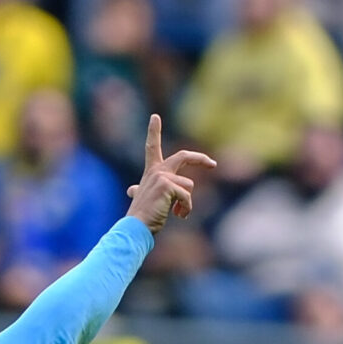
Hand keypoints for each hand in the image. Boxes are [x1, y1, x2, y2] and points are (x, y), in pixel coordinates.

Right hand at [126, 114, 215, 234]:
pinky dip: (185, 208)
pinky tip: (177, 215)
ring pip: (189, 186)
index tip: (155, 116)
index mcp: (151, 172)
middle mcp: (156, 171)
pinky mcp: (168, 185)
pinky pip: (187, 196)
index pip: (152, 147)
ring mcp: (162, 177)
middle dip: (200, 159)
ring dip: (186, 202)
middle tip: (212, 164)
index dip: (153, 131)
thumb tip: (130, 189)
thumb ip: (138, 190)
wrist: (135, 226)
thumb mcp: (140, 197)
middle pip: (184, 157)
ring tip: (176, 213)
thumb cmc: (140, 215)